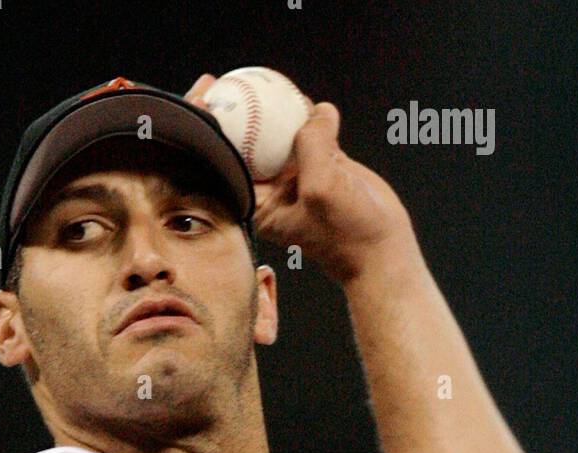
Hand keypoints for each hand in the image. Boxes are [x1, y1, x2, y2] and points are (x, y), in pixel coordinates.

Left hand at [184, 76, 417, 283]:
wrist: (378, 246)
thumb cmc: (346, 230)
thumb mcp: (322, 189)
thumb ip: (311, 146)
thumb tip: (312, 110)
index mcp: (255, 202)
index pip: (220, 162)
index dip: (204, 133)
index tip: (199, 101)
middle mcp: (267, 187)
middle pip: (239, 144)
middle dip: (225, 113)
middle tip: (219, 80)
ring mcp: (291, 172)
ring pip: (272, 131)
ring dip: (268, 107)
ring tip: (264, 81)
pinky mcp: (316, 161)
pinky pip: (304, 127)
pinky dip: (304, 111)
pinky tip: (303, 97)